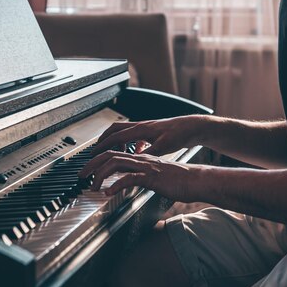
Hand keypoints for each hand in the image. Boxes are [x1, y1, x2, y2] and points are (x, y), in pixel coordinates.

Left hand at [79, 150, 200, 200]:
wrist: (195, 180)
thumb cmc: (178, 180)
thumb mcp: (155, 177)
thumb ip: (141, 177)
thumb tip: (128, 183)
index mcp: (140, 159)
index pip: (114, 154)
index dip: (98, 160)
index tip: (88, 170)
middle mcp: (140, 159)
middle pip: (109, 155)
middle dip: (92, 164)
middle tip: (81, 176)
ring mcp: (145, 167)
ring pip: (116, 163)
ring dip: (100, 174)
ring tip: (92, 185)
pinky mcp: (151, 177)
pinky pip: (130, 178)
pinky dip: (117, 184)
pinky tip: (109, 193)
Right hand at [92, 115, 209, 157]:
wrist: (192, 127)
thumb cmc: (179, 134)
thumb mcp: (163, 147)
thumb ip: (148, 153)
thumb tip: (135, 160)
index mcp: (140, 129)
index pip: (115, 137)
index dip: (103, 145)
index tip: (93, 152)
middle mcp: (140, 126)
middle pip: (115, 130)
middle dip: (103, 140)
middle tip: (95, 150)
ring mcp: (145, 128)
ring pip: (124, 132)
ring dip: (115, 141)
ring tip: (113, 153)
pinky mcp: (151, 132)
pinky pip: (134, 136)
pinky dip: (130, 143)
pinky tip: (135, 151)